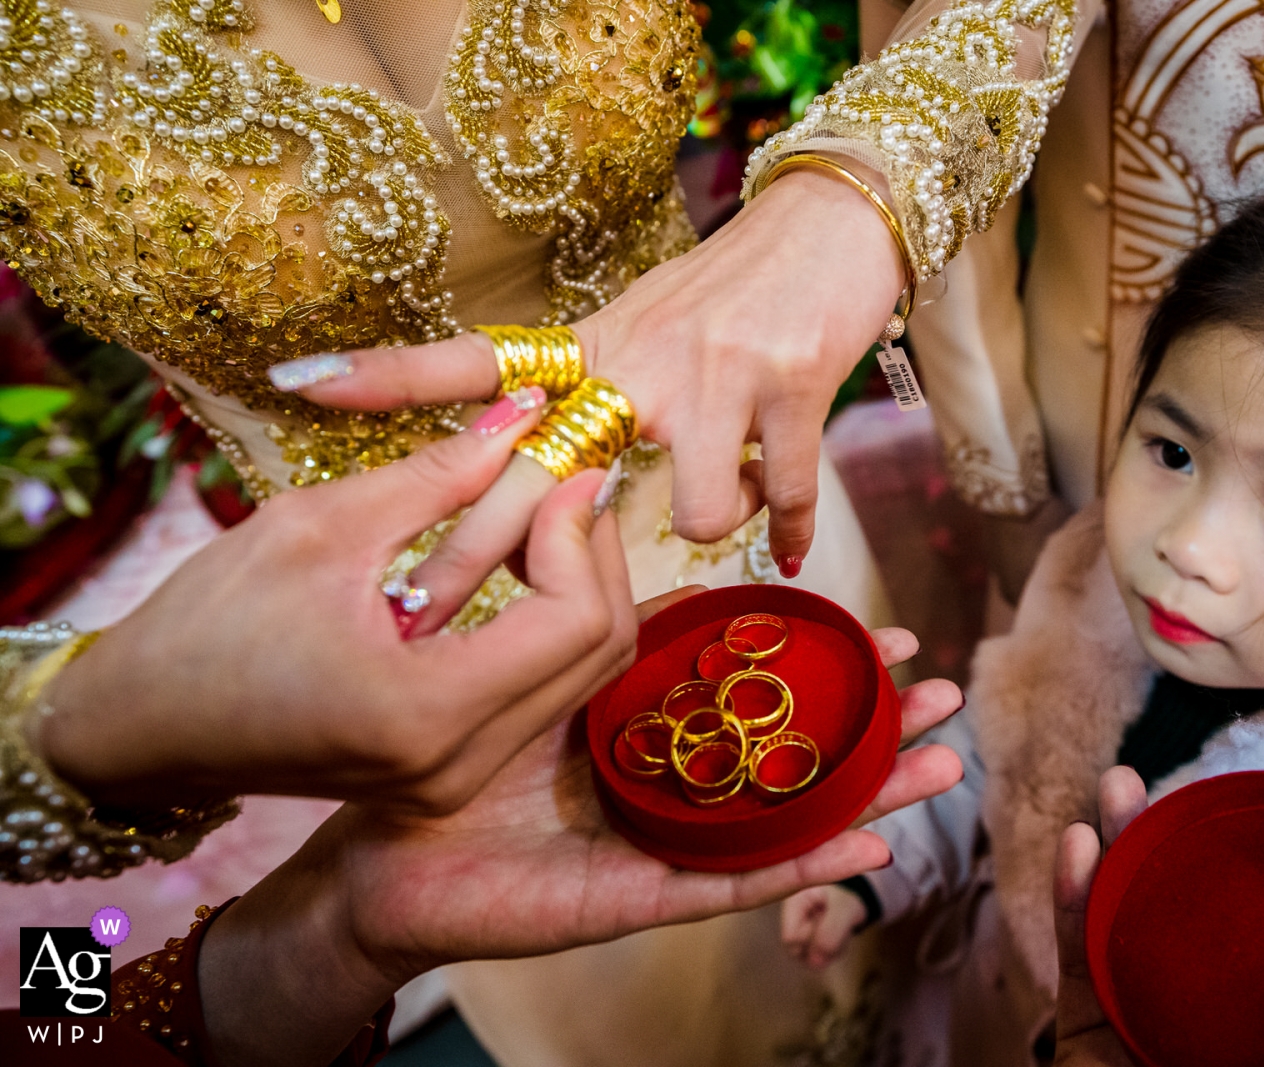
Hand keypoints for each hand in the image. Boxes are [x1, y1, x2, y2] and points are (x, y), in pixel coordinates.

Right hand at [40, 408, 636, 816]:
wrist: (139, 727)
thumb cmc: (203, 626)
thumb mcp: (319, 527)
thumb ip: (437, 473)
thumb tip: (525, 413)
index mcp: (424, 711)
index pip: (575, 622)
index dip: (582, 532)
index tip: (563, 463)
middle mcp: (456, 767)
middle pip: (598, 653)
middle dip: (596, 554)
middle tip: (568, 476)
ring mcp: (455, 783)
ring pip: (578, 677)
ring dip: (577, 588)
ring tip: (541, 509)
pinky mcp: (447, 777)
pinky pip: (538, 695)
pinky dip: (544, 627)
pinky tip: (515, 562)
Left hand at [198, 624, 964, 1066]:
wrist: (384, 851)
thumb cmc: (441, 750)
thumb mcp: (513, 652)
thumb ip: (563, 591)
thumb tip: (596, 500)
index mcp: (653, 715)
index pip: (757, 682)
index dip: (824, 659)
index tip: (889, 627)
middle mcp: (676, 775)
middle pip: (792, 746)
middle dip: (872, 722)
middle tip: (947, 690)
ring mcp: (666, 836)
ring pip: (784, 813)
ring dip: (866, 792)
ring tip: (942, 766)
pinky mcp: (637, 893)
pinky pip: (728, 880)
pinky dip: (797, 866)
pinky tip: (863, 847)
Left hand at [288, 166, 902, 574]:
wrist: (832, 229)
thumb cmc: (734, 288)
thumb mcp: (642, 327)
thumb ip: (593, 393)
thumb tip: (550, 469)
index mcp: (594, 345)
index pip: (476, 359)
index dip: (388, 372)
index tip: (300, 381)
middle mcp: (639, 359)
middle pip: (544, 473)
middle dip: (477, 557)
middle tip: (419, 620)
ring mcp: (713, 376)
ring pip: (689, 511)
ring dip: (712, 519)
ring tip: (732, 496)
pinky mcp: (787, 392)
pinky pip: (776, 496)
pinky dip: (784, 530)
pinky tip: (786, 551)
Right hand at [1050, 769, 1263, 1066]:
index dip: (1259, 885)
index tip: (1263, 816)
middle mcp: (1210, 1039)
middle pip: (1184, 928)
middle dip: (1167, 846)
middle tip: (1161, 778)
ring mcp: (1147, 1046)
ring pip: (1122, 936)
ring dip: (1112, 855)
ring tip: (1116, 789)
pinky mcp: (1093, 1057)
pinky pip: (1077, 978)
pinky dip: (1071, 909)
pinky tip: (1079, 849)